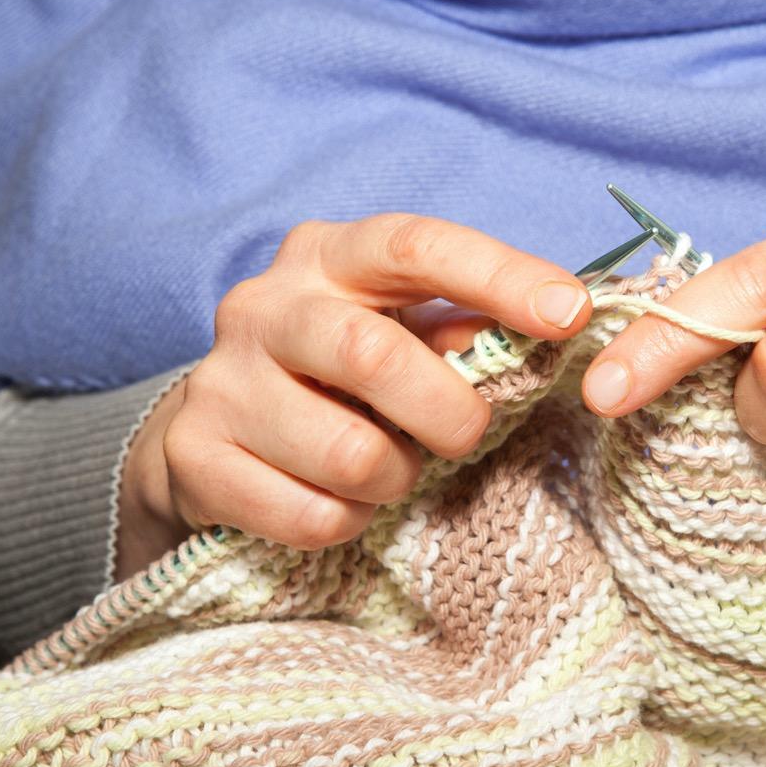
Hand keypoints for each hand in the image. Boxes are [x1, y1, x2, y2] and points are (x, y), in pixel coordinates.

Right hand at [116, 214, 590, 579]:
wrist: (212, 434)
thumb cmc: (336, 376)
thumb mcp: (399, 332)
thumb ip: (464, 327)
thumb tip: (551, 321)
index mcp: (327, 256)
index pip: (416, 246)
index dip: (499, 276)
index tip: (570, 314)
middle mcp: (263, 305)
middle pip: (372, 354)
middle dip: (447, 412)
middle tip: (464, 435)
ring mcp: (219, 381)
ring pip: (348, 452)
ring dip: (395, 477)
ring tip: (388, 468)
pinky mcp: (195, 456)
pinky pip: (311, 514)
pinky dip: (350, 520)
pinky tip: (340, 499)